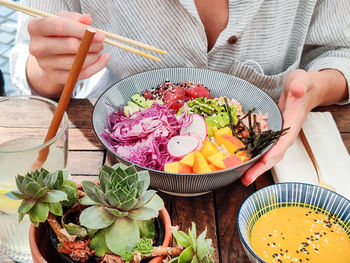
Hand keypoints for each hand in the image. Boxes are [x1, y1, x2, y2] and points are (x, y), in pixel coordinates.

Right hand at [26, 11, 109, 96]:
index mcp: (36, 28)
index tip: (98, 33)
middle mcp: (37, 47)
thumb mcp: (63, 20)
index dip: (82, 30)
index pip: (60, 26)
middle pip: (70, 45)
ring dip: (94, 56)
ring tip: (99, 50)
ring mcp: (45, 64)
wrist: (49, 55)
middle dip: (91, 44)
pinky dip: (95, 67)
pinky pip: (80, 74)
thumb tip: (87, 19)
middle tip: (101, 42)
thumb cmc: (57, 34)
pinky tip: (102, 59)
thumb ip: (75, 18)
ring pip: (77, 62)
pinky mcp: (55, 77)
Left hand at [241, 69, 317, 185]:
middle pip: (273, 155)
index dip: (273, 153)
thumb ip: (299, 86)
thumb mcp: (300, 81)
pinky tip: (241, 161)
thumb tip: (296, 90)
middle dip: (260, 168)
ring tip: (242, 178)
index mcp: (292, 125)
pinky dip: (252, 156)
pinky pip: (261, 148)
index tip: (263, 163)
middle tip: (246, 180)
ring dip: (255, 167)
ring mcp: (277, 136)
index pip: (283, 143)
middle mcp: (285, 135)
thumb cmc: (301, 86)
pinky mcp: (271, 134)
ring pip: (267, 154)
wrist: (303, 90)